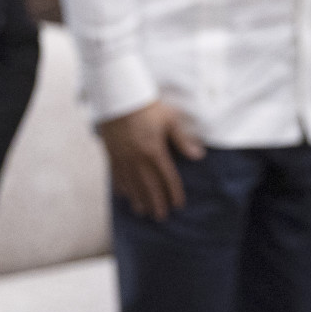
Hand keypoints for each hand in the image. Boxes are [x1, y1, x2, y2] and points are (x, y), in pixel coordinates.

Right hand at [97, 99, 205, 220]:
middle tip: (161, 217)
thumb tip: (199, 156)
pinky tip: (124, 195)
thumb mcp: (169, 120)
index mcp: (155, 151)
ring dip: (139, 199)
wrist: (118, 95)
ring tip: (143, 211)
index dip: (174, 193)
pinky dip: (122, 187)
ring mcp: (123, 157)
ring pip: (132, 184)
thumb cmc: (147, 106)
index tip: (178, 205)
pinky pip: (116, 175)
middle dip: (156, 203)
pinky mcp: (111, 153)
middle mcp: (138, 158)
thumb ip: (183, 140)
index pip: (167, 178)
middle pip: (149, 186)